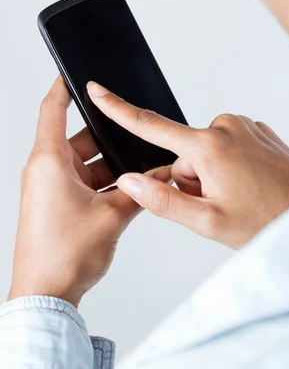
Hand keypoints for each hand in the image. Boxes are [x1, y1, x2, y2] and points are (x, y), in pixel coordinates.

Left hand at [8, 77, 169, 306]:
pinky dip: (105, 182)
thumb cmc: (63, 255)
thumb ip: (141, 192)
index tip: (76, 73)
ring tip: (140, 169)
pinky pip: (85, 181)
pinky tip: (130, 189)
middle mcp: (47, 171)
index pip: (52, 110)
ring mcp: (52, 188)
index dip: (64, 87)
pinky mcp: (59, 204)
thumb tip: (161, 175)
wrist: (46, 295)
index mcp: (50, 162)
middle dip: (111, 139)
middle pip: (81, 138)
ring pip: (86, 162)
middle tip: (137, 135)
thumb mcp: (112, 217)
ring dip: (112, 166)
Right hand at [88, 82, 288, 249]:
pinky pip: (228, 145)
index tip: (97, 91)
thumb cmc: (265, 222)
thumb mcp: (208, 222)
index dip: (119, 109)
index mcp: (208, 146)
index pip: (152, 126)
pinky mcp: (259, 129)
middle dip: (192, 178)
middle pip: (183, 153)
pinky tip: (250, 184)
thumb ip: (163, 200)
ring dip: (212, 173)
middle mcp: (226, 126)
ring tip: (239, 195)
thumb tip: (130, 180)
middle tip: (220, 202)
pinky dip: (230, 165)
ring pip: (206, 151)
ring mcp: (245, 125)